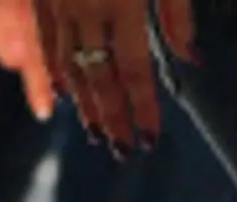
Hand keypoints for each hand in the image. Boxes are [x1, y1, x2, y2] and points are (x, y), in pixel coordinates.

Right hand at [0, 0, 197, 150]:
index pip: (134, 70)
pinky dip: (53, 71)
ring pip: (69, 63)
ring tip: (99, 135)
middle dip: (113, 118)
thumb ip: (177, 12)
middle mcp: (85, 4)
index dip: (142, 109)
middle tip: (125, 152)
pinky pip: (44, 40)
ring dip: (85, 104)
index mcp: (122, 0)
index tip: (150, 139)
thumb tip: (192, 62)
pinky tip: (60, 97)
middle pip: (99, 76)